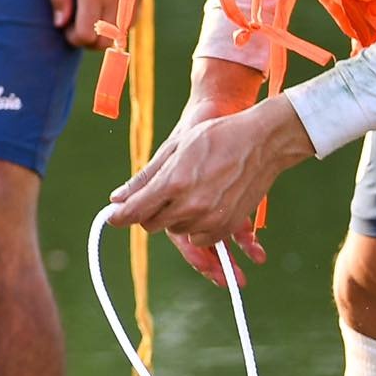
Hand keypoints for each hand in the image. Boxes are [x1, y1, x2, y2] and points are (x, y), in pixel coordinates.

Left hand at [49, 0, 117, 50]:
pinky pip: (130, 20)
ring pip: (120, 34)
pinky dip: (117, 22)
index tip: (66, 25)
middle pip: (105, 42)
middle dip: (88, 39)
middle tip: (76, 23)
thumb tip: (60, 25)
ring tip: (90, 14)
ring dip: (104, 32)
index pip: (86, 35)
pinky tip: (104, 7)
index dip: (73, 36)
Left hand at [109, 98, 313, 276]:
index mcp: (173, 183)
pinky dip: (196, 226)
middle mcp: (190, 205)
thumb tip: (117, 198)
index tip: (114, 217)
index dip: (120, 216)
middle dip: (150, 212)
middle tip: (159, 195)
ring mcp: (210, 218)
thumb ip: (145, 177)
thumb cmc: (215, 137)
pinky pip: (200, 237)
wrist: (262, 141)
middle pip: (152, 224)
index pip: (135, 211)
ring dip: (175, 218)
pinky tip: (203, 203)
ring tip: (188, 191)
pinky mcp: (227, 226)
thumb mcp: (175, 148)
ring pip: (176, 231)